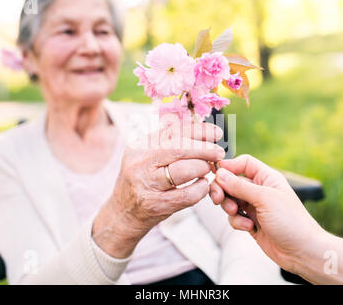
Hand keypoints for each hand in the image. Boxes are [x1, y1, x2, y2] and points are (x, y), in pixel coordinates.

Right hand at [93, 121, 224, 257]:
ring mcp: (146, 184)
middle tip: (219, 152)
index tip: (217, 132)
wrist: (123, 214)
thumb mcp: (147, 156)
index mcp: (139, 145)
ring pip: (183, 170)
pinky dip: (201, 189)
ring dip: (202, 168)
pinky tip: (202, 185)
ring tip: (208, 169)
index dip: (199, 130)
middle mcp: (139, 162)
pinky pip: (187, 194)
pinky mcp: (156, 205)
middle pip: (179, 148)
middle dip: (205, 149)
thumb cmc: (142, 181)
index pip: (173, 131)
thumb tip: (201, 128)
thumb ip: (168, 141)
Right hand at [209, 154, 325, 273]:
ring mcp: (254, 206)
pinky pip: (234, 217)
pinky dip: (237, 221)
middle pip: (231, 182)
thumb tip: (221, 174)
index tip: (216, 173)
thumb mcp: (265, 198)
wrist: (301, 252)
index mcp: (267, 178)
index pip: (243, 163)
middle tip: (218, 198)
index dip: (229, 166)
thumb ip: (240, 186)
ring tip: (237, 213)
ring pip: (229, 200)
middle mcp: (259, 190)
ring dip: (229, 207)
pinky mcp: (250, 221)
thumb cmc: (292, 222)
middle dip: (223, 190)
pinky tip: (249, 227)